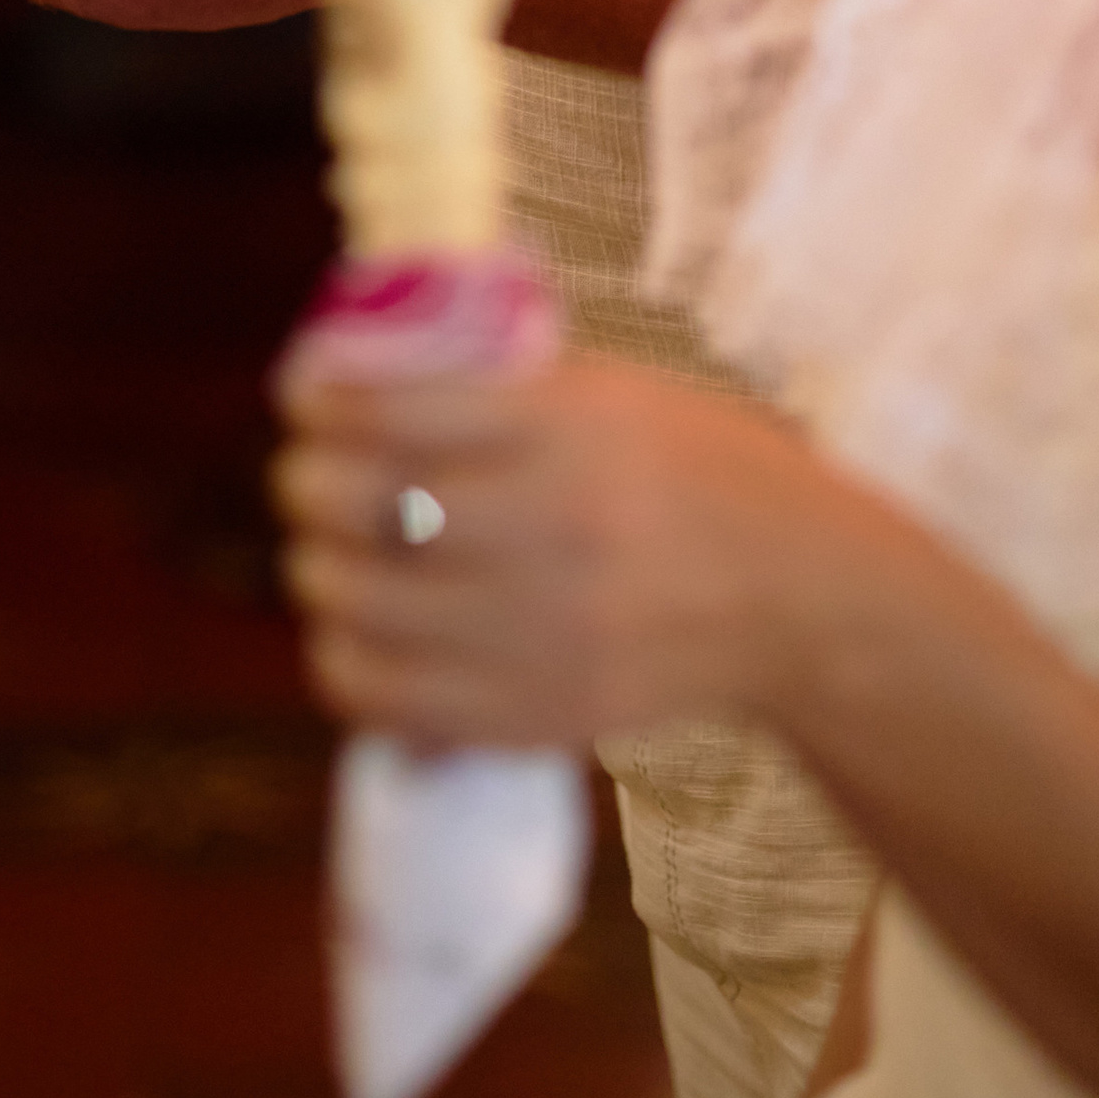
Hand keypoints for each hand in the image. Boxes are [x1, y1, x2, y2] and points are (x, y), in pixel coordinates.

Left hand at [271, 355, 829, 750]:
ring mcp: (541, 635)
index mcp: (570, 432)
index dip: (323, 400)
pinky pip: (386, 698)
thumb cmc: (695, 470)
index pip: (398, 410)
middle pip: (361, 510)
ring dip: (317, 571)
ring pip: (356, 607)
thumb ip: (497, 391)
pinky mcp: (532, 716)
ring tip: (327, 552)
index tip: (303, 391)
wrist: (795, 596)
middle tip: (306, 474)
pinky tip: (356, 632)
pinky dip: (346, 659)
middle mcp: (551, 531)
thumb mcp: (611, 394)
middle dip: (305, 485)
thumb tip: (362, 381)